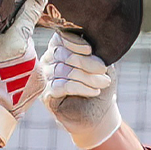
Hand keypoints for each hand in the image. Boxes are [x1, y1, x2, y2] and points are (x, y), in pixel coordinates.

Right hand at [40, 31, 122, 149]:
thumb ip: (97, 51)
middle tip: (103, 70)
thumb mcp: (103, 63)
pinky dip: (81, 88)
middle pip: (62, 54)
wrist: (98, 112)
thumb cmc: (100, 82)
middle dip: (85, 62)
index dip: (74, 42)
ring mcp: (46, 77)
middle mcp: (50, 59)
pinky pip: (62, 86)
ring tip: (103, 83)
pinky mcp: (47, 94)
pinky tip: (94, 91)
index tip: (90, 49)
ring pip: (63, 71)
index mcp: (61, 46)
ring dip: (87, 77)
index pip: (61, 37)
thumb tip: (91, 45)